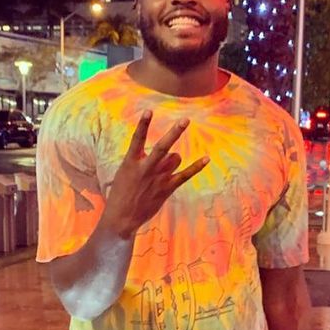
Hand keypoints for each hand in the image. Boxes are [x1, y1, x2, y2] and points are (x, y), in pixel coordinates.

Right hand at [101, 111, 208, 238]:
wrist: (122, 217)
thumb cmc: (122, 193)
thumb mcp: (125, 172)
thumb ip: (142, 160)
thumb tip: (165, 153)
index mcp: (131, 162)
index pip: (137, 139)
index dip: (143, 125)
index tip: (148, 111)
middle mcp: (146, 168)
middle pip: (163, 147)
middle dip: (174, 133)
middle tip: (186, 120)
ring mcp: (158, 179)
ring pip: (175, 158)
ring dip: (173, 158)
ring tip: (163, 168)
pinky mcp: (167, 188)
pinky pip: (185, 175)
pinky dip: (196, 167)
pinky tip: (206, 158)